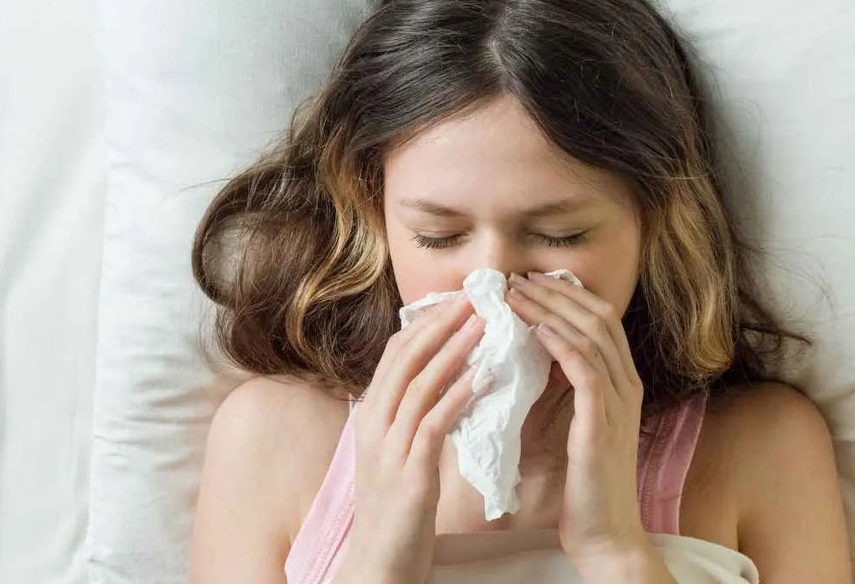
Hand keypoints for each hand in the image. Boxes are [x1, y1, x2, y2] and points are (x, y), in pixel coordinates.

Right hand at [340, 295, 484, 582]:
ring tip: (483, 324)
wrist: (379, 563)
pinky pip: (434, 422)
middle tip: (475, 297)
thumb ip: (413, 416)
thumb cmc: (396, 509)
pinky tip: (483, 375)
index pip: (396, 353)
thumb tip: (444, 379)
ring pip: (419, 383)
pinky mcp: (410, 472)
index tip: (458, 301)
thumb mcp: (397, 452)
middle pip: (405, 358)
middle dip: (440, 324)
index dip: (426, 323)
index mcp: (371, 415)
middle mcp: (373, 424)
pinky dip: (458, 394)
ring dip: (453, 349)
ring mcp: (388, 447)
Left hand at [505, 271, 650, 563]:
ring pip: (590, 335)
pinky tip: (536, 328)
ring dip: (550, 309)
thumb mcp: (570, 424)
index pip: (599, 319)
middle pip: (597, 316)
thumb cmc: (580, 483)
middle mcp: (626, 384)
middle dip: (555, 292)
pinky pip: (585, 369)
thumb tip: (526, 352)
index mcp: (621, 382)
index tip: (528, 281)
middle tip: (517, 277)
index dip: (565, 295)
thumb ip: (558, 389)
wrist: (603, 533)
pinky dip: (561, 342)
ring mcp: (619, 401)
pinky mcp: (603, 422)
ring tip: (515, 294)